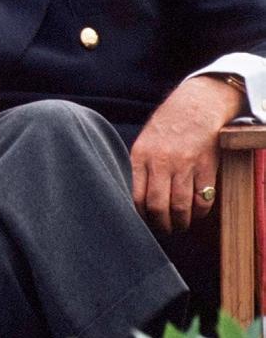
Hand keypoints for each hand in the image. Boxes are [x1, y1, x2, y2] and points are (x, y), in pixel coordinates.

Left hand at [131, 74, 239, 233]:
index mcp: (141, 155)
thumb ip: (138, 167)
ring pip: (180, 207)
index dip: (138, 215)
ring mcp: (185, 165)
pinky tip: (195, 214)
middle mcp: (161, 161)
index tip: (141, 223)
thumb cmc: (166, 126)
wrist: (196, 106)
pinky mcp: (206, 168)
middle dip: (160, 225)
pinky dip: (199, 213)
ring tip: (179, 226)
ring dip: (180, 223)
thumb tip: (132, 198)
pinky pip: (203, 200)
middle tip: (162, 230)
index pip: (135, 195)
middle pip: (157, 206)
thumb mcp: (143, 142)